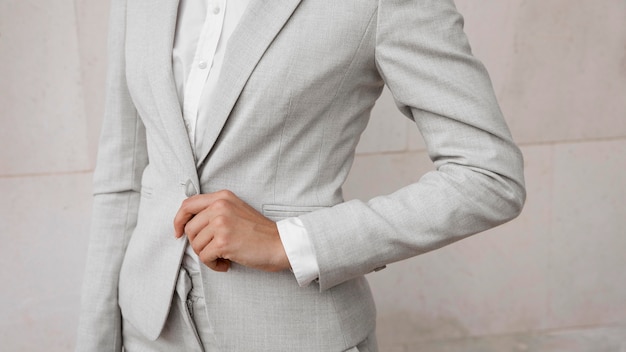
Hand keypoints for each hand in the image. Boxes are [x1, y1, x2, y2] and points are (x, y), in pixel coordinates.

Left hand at [173, 190, 289, 272]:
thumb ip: (214, 211)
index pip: (188, 204)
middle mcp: (219, 206)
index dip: (179, 220)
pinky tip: (226, 263)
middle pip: (189, 229)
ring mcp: (221, 223)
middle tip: (214, 249)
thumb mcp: (236, 210)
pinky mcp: (223, 241)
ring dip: (208, 255)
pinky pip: (204, 257)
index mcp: (222, 197)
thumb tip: (188, 225)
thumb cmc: (260, 232)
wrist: (279, 244)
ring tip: (223, 256)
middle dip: (198, 244)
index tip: (178, 232)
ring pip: (196, 245)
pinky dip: (214, 265)